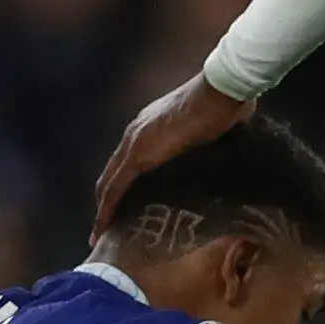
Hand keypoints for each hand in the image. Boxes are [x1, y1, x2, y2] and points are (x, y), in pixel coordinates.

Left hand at [92, 73, 255, 237]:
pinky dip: (107, 209)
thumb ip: (206, 141)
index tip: (123, 205)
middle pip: (112, 173)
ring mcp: (134, 142)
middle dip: (107, 200)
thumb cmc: (223, 104)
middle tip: (106, 226)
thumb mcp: (209, 129)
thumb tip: (218, 155)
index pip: (127, 161)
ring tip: (101, 232)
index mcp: (150, 125)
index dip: (122, 182)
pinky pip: (115, 187)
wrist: (220, 91)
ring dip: (103, 208)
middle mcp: (135, 133)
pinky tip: (104, 227)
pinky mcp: (138, 154)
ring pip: (108, 183)